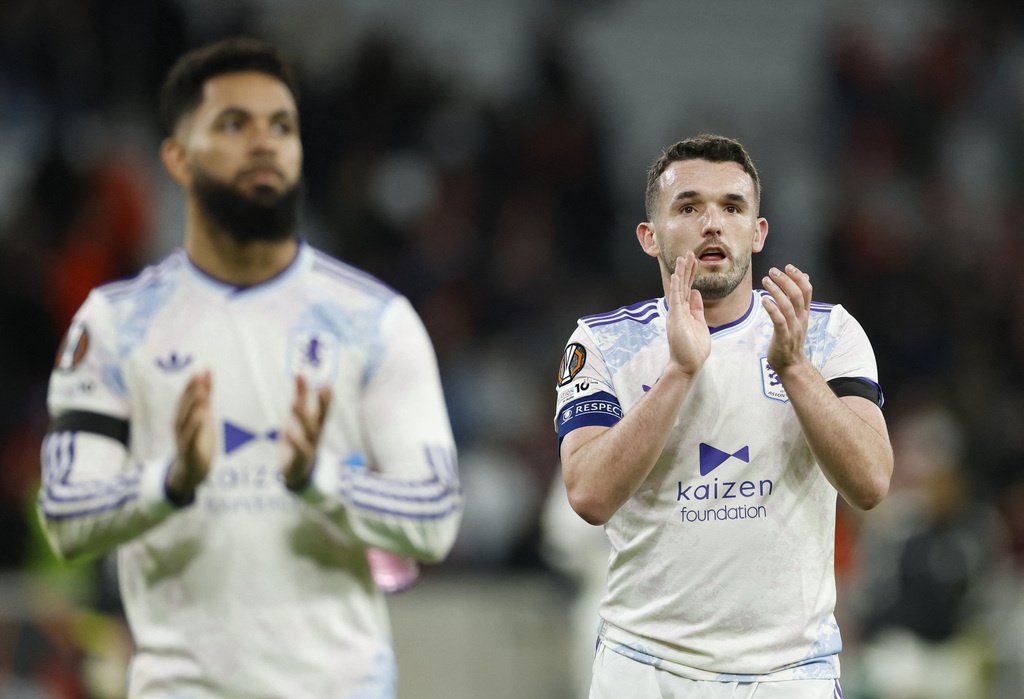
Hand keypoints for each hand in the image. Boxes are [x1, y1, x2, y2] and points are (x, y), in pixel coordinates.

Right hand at [166, 371, 214, 503]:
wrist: (190, 471)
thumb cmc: (197, 440)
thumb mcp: (204, 416)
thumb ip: (205, 396)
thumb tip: (207, 373)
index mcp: (184, 418)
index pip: (186, 399)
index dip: (192, 386)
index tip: (199, 371)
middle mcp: (181, 427)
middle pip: (185, 407)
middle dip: (191, 392)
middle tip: (198, 376)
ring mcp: (183, 439)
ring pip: (186, 421)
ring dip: (192, 406)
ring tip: (201, 393)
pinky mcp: (189, 452)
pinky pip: (191, 438)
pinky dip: (195, 427)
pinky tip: (201, 417)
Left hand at [281, 374, 331, 490]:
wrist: (298, 472)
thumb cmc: (299, 440)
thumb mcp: (299, 417)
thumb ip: (301, 397)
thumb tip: (300, 373)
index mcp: (316, 425)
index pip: (324, 409)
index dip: (326, 397)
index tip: (328, 383)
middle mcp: (315, 435)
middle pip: (320, 418)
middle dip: (323, 404)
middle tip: (324, 388)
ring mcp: (309, 447)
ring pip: (308, 432)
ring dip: (302, 418)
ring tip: (295, 403)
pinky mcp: (298, 459)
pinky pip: (298, 450)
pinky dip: (294, 440)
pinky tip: (286, 429)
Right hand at [666, 252, 710, 376]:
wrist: (688, 364)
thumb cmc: (694, 348)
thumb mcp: (700, 323)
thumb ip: (697, 308)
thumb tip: (696, 293)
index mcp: (685, 311)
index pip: (687, 288)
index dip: (691, 274)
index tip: (694, 261)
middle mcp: (678, 309)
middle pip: (682, 285)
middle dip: (686, 269)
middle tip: (689, 253)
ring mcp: (676, 313)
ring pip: (678, 288)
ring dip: (680, 272)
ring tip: (682, 257)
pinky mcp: (675, 317)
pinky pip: (675, 298)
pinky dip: (675, 285)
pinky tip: (676, 274)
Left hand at [761, 264, 811, 375]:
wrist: (792, 365)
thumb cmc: (791, 341)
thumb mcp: (797, 320)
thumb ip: (799, 302)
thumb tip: (804, 279)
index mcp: (805, 313)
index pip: (807, 290)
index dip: (798, 277)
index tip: (788, 266)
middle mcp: (801, 319)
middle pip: (798, 295)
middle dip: (786, 280)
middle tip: (773, 271)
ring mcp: (793, 328)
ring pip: (788, 305)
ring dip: (777, 291)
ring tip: (765, 280)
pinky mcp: (783, 337)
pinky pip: (779, 320)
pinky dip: (772, 308)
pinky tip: (764, 300)